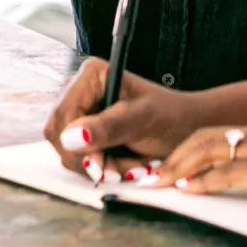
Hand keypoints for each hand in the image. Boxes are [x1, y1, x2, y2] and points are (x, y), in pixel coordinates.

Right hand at [44, 57, 207, 183]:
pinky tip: (123, 167)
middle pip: (59, 135)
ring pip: (67, 151)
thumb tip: (71, 137)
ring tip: (131, 167)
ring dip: (99, 166)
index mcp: (91, 75)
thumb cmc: (170, 116)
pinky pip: (79, 158)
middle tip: (120, 171)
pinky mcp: (85, 132)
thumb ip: (108, 127)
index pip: (63, 115)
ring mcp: (81, 112)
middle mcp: (79, 90)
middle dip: (89, 159)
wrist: (187, 128)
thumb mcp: (142, 120)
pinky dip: (101, 168)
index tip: (98, 165)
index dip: (75, 144)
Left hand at [157, 118, 246, 212]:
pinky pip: (226, 173)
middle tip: (157, 172)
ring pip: (209, 150)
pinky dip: (203, 181)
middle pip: (208, 136)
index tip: (180, 161)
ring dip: (180, 167)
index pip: (226, 132)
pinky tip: (187, 191)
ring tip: (160, 182)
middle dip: (179, 154)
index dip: (198, 146)